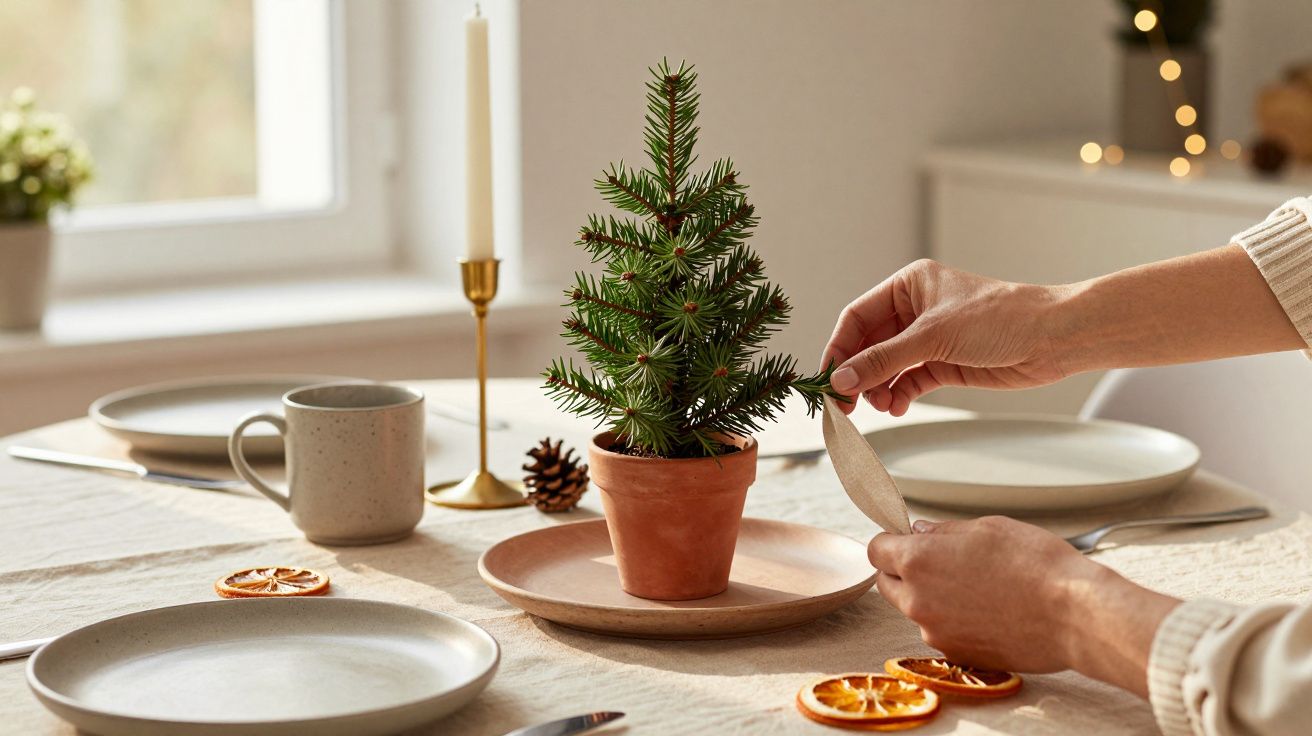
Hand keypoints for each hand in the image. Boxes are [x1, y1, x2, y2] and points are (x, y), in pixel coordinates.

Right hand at [821, 260, 1067, 414]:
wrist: (1052, 339)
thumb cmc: (999, 319)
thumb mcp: (933, 337)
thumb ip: (883, 360)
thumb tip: (841, 379)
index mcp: (909, 286)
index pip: (858, 317)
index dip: (840, 348)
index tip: (829, 379)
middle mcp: (915, 311)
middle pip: (869, 345)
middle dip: (858, 373)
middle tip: (845, 403)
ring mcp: (929, 339)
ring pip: (886, 367)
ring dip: (878, 388)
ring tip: (880, 405)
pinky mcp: (943, 364)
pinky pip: (907, 381)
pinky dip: (899, 395)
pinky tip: (897, 406)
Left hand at [868, 516, 1179, 695]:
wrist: (1074, 613)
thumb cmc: (1036, 564)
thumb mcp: (987, 528)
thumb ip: (944, 532)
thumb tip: (920, 532)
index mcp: (918, 561)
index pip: (876, 551)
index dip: (891, 542)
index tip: (905, 539)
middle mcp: (917, 600)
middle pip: (888, 583)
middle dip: (903, 570)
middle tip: (939, 561)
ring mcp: (935, 632)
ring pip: (915, 610)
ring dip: (930, 597)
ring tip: (974, 586)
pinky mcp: (957, 654)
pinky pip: (941, 631)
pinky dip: (953, 620)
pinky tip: (986, 610)